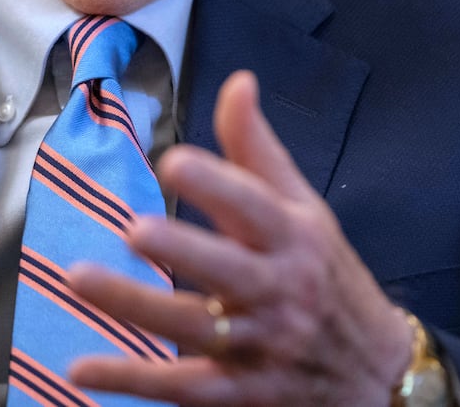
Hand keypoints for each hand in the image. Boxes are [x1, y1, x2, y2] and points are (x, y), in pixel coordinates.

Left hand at [67, 71, 411, 405]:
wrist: (379, 374)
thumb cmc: (328, 277)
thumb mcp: (305, 210)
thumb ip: (258, 150)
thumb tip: (238, 83)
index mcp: (294, 239)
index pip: (256, 206)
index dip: (217, 183)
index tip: (173, 160)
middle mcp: (280, 292)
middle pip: (228, 271)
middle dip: (184, 251)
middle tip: (134, 229)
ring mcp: (260, 347)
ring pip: (195, 328)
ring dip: (137, 306)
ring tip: (79, 278)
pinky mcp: (241, 393)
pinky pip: (183, 387)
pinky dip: (133, 380)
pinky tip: (81, 367)